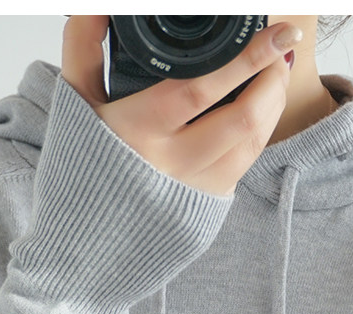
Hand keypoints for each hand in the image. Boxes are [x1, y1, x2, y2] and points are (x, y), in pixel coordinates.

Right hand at [61, 15, 301, 196]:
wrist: (80, 250)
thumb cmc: (78, 170)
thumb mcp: (74, 102)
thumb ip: (83, 45)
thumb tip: (96, 4)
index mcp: (138, 132)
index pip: (201, 88)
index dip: (245, 60)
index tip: (274, 34)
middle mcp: (171, 167)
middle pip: (241, 119)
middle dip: (271, 79)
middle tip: (278, 48)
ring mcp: (193, 193)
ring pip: (251, 144)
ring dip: (272, 104)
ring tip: (273, 73)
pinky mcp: (206, 214)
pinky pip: (244, 168)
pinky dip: (258, 134)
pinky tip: (258, 111)